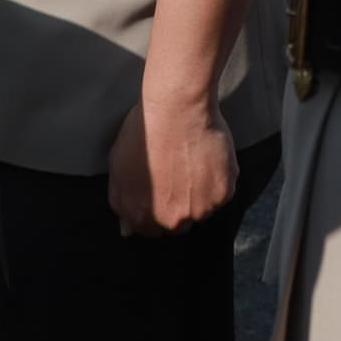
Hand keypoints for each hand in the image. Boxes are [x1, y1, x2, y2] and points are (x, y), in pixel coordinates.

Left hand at [109, 92, 235, 235]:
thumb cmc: (144, 133)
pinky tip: (208, 158)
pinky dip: (218, 181)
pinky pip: (222, 194)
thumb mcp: (118, 168)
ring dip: (199, 194)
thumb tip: (128, 230)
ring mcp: (200, 209)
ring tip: (193, 163)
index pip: (152, 230)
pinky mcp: (223, 193)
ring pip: (203, 210)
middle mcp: (172, 220)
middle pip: (179, 224)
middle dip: (178, 206)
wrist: (176, 110)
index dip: (156, 210)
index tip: (161, 190)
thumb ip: (121, 203)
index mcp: (143, 216)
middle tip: (178, 175)